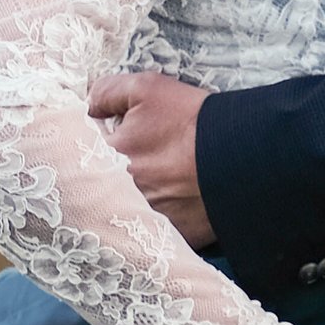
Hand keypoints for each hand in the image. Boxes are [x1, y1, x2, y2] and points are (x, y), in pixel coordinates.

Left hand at [88, 68, 211, 247]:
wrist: (245, 156)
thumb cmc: (195, 122)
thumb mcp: (148, 89)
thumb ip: (107, 91)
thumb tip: (89, 104)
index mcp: (107, 157)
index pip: (80, 149)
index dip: (93, 141)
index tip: (109, 137)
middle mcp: (119, 192)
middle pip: (99, 183)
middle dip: (108, 172)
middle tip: (138, 160)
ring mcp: (142, 218)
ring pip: (123, 208)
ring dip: (129, 196)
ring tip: (159, 180)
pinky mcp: (167, 235)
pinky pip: (151, 229)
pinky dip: (155, 218)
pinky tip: (172, 200)